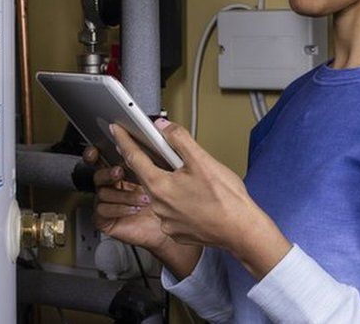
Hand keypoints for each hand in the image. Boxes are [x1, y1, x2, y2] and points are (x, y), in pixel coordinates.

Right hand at [83, 145, 165, 249]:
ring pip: (103, 193)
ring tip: (144, 199)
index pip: (102, 159)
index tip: (96, 151)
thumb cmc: (162, 205)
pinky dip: (119, 209)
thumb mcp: (156, 179)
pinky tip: (134, 209)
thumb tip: (146, 146)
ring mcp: (106, 203)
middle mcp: (111, 187)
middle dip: (108, 172)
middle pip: (98, 175)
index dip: (95, 154)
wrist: (165, 230)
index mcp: (119, 173)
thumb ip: (147, 163)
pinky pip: (103, 211)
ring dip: (124, 195)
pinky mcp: (104, 220)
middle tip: (120, 172)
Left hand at [111, 119, 291, 278]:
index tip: (117, 131)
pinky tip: (192, 198)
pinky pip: (170, 211)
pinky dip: (176, 201)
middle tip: (155, 150)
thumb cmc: (226, 198)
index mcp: (161, 186)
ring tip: (187, 178)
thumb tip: (162, 127)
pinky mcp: (176, 232)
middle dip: (149, 162)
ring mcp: (166, 222)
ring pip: (160, 195)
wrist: (241, 231)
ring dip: (167, 183)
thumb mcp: (203, 161)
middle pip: (147, 177)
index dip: (125, 142)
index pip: (134, 158)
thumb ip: (179, 140)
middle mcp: (159, 206)